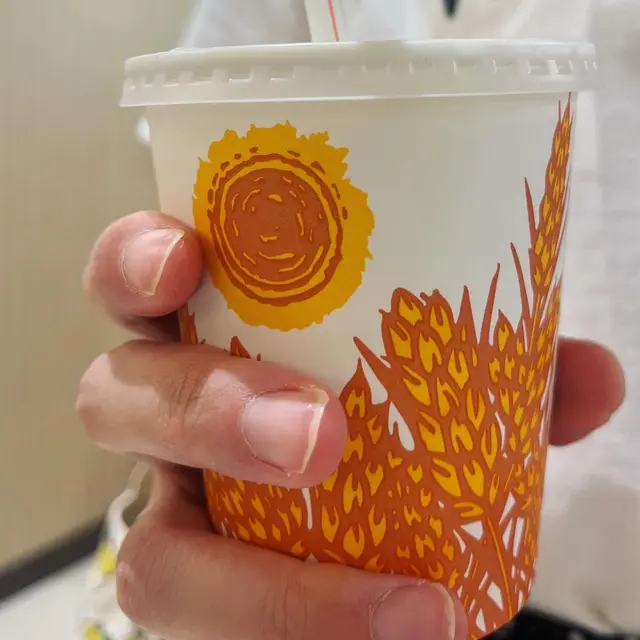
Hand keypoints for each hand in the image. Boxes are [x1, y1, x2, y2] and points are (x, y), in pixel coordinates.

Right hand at [78, 211, 624, 639]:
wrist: (358, 516)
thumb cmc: (375, 413)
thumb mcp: (420, 372)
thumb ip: (492, 366)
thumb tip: (588, 375)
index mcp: (204, 336)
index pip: (132, 283)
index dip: (134, 262)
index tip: (185, 260)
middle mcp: (171, 423)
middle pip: (115, 402)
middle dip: (202, 412)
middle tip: (316, 438)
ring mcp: (179, 518)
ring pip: (151, 557)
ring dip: (264, 589)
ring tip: (405, 608)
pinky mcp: (206, 595)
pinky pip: (222, 637)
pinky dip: (317, 637)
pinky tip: (418, 628)